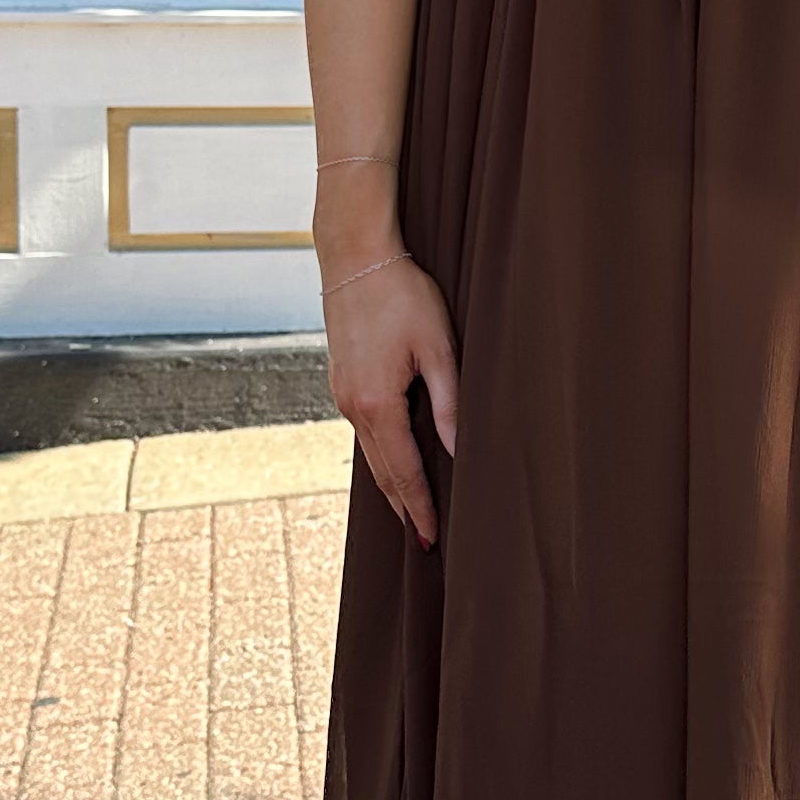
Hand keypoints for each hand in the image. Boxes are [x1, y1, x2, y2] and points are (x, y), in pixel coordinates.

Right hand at [324, 248, 460, 542]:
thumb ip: (448, 402)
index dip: (419, 506)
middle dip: (403, 507)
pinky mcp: (341, 382)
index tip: (430, 539)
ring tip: (410, 511)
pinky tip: (393, 462)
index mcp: (377, 402)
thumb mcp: (438, 346)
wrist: (355, 258)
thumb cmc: (404, 294)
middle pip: (381, 472)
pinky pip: (363, 432)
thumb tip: (458, 450)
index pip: (403, 471)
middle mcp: (352, 406)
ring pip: (370, 454)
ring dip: (390, 484)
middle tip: (422, 541)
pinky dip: (379, 456)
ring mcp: (341, 395)